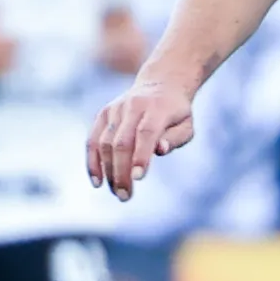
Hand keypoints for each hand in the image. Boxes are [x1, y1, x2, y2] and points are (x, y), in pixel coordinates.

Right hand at [86, 78, 198, 198]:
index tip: (138, 178)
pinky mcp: (103, 114)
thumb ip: (175, 138)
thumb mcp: (186, 125)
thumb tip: (159, 150)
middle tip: (125, 196)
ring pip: (105, 142)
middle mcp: (132, 106)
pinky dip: (93, 161)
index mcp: (157, 108)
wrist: (160, 84)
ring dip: (108, 171)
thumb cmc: (177, 113)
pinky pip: (92, 140)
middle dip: (121, 171)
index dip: (141, 156)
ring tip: (117, 193)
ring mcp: (115, 110)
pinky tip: (97, 181)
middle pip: (122, 141)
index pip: (146, 133)